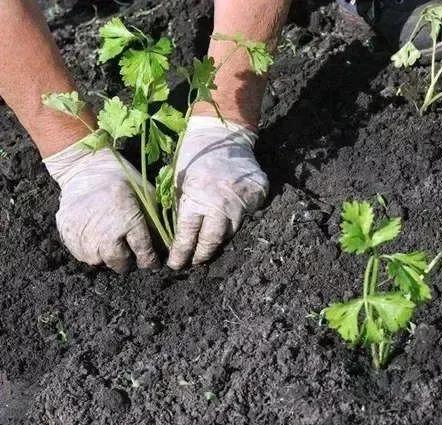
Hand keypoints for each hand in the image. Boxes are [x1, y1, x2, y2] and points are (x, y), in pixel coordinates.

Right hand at [43, 145, 158, 272]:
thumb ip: (155, 222)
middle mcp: (105, 234)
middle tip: (129, 254)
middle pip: (119, 264)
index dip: (149, 261)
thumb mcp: (146, 195)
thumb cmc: (121, 180)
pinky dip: (89, 251)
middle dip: (127, 262)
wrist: (85, 168)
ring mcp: (84, 236)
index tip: (151, 262)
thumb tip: (166, 245)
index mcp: (129, 223)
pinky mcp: (67, 234)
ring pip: (99, 261)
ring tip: (110, 244)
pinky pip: (81, 254)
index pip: (144, 254)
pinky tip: (95, 238)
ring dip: (106, 257)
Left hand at [167, 116, 267, 269]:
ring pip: (231, 232)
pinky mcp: (257, 196)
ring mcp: (242, 201)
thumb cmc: (195, 156)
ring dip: (219, 240)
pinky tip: (228, 222)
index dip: (181, 252)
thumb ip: (182, 207)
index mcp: (196, 198)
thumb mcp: (180, 181)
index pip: (187, 235)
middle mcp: (221, 203)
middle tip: (193, 262)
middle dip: (201, 255)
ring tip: (208, 247)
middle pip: (212, 240)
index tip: (175, 264)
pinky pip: (247, 217)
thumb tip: (179, 236)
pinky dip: (237, 221)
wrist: (223, 135)